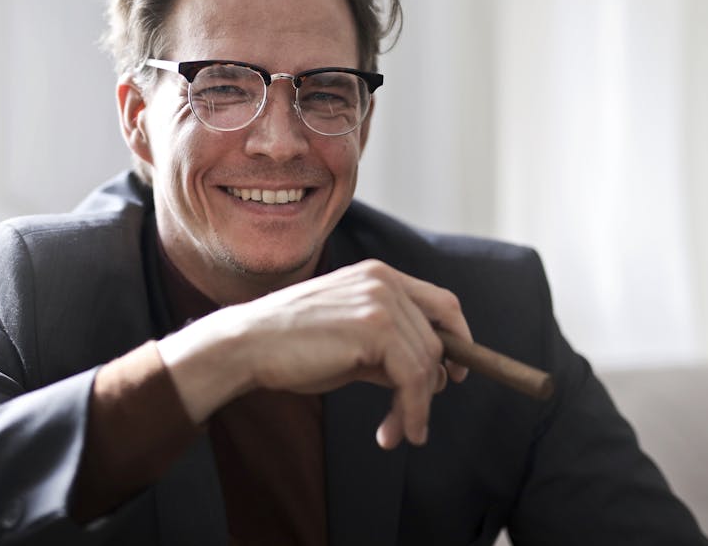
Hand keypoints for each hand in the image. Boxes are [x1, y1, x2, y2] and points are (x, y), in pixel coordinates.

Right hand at [156, 259, 471, 448]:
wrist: (248, 344)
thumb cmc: (291, 345)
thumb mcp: (349, 341)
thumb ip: (388, 350)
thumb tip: (431, 377)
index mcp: (379, 276)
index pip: (442, 304)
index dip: (459, 340)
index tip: (455, 374)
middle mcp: (384, 281)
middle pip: (438, 340)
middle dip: (430, 387)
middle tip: (411, 422)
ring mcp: (380, 301)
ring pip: (427, 363)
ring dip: (416, 407)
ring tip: (395, 431)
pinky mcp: (374, 327)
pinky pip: (413, 378)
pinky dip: (411, 411)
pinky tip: (392, 432)